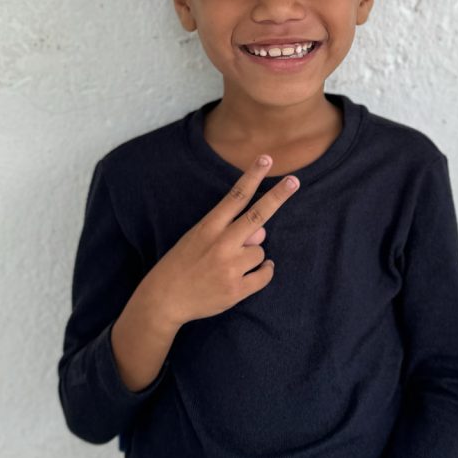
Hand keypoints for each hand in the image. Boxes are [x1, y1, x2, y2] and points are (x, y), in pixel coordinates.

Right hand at [143, 154, 299, 327]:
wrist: (163, 299)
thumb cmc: (182, 264)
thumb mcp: (198, 239)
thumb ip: (229, 231)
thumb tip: (262, 230)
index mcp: (208, 227)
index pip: (235, 196)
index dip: (252, 176)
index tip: (266, 159)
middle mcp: (220, 244)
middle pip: (257, 216)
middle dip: (277, 196)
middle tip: (294, 181)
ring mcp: (229, 268)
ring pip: (260, 251)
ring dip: (252, 257)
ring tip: (231, 266)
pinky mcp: (236, 290)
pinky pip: (264, 275)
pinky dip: (263, 273)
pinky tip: (252, 274)